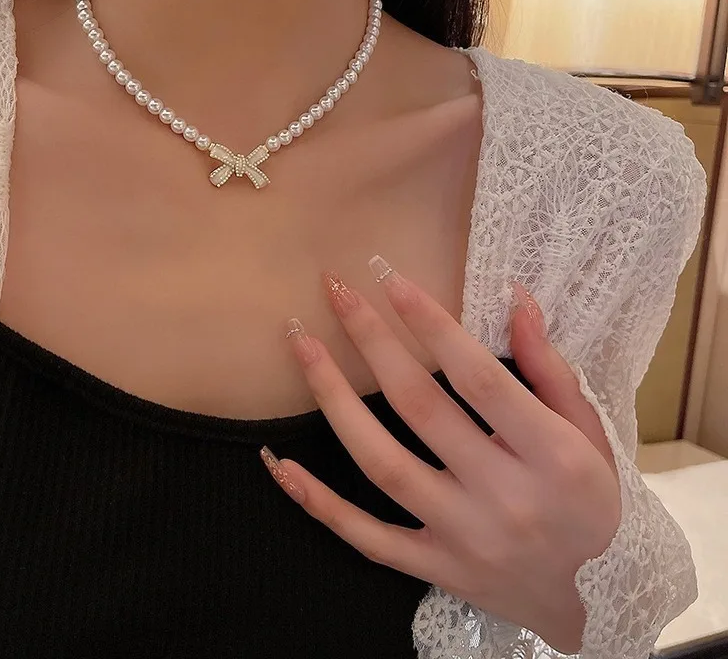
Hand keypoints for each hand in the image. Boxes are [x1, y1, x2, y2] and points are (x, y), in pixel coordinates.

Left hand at [259, 254, 621, 654]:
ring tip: (302, 346)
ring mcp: (462, 537)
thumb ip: (550, 368)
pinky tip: (280, 466)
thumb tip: (517, 300)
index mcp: (552, 457)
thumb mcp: (590, 433)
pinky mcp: (435, 568)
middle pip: (419, 407)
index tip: (390, 279)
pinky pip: (367, 538)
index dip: (430, 325)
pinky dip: (320, 504)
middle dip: (373, 340)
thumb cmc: (595, 504)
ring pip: (382, 464)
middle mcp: (503, 497)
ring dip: (334, 400)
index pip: (478, 377)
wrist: (601, 601)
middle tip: (335, 291)